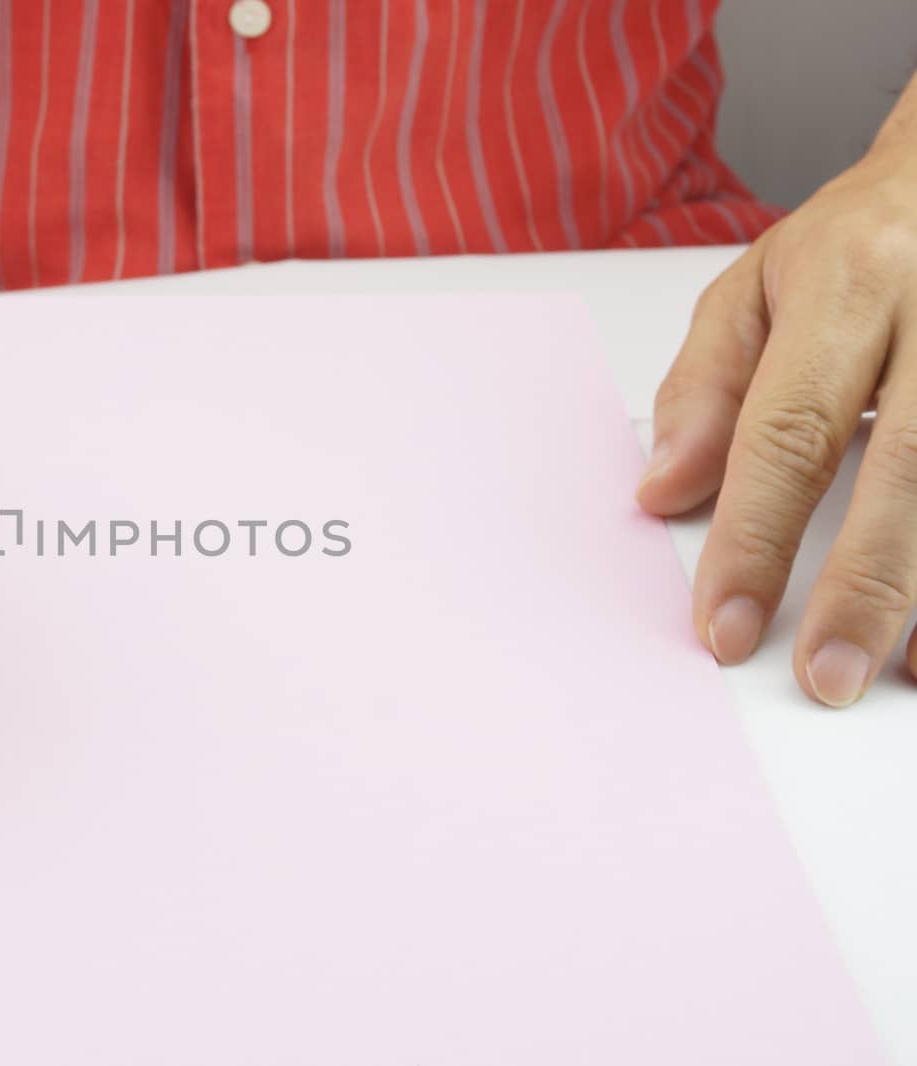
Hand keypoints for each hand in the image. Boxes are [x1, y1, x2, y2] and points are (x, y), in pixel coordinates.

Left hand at [639, 141, 916, 706]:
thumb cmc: (860, 242)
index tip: (725, 624)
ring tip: (902, 672)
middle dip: (868, 586)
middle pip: (910, 466)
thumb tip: (663, 491)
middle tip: (827, 676)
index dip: (755, 537)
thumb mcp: (755, 287)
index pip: (788, 428)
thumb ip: (705, 388)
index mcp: (850, 281)